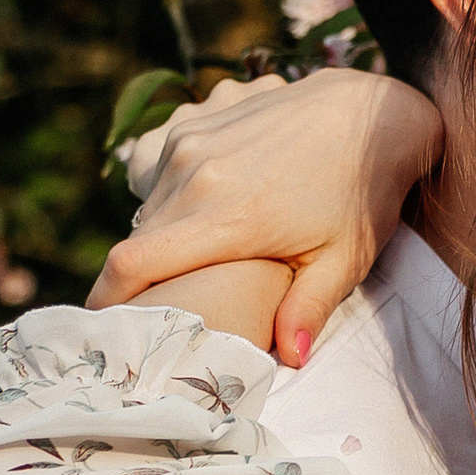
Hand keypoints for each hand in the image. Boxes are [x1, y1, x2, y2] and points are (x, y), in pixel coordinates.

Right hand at [92, 68, 444, 359]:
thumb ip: (308, 310)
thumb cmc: (360, 195)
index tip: (106, 330)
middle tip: (162, 313)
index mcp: (225, 215)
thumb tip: (291, 360)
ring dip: (157, 244)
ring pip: (147, 212)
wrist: (369, 114)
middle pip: (137, 244)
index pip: (132, 263)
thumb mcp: (343, 260)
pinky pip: (161, 180)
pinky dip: (170, 209)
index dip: (107, 302)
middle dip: (138, 282)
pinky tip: (203, 226)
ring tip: (188, 272)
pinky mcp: (194, 127)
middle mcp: (195, 175)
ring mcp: (190, 143)